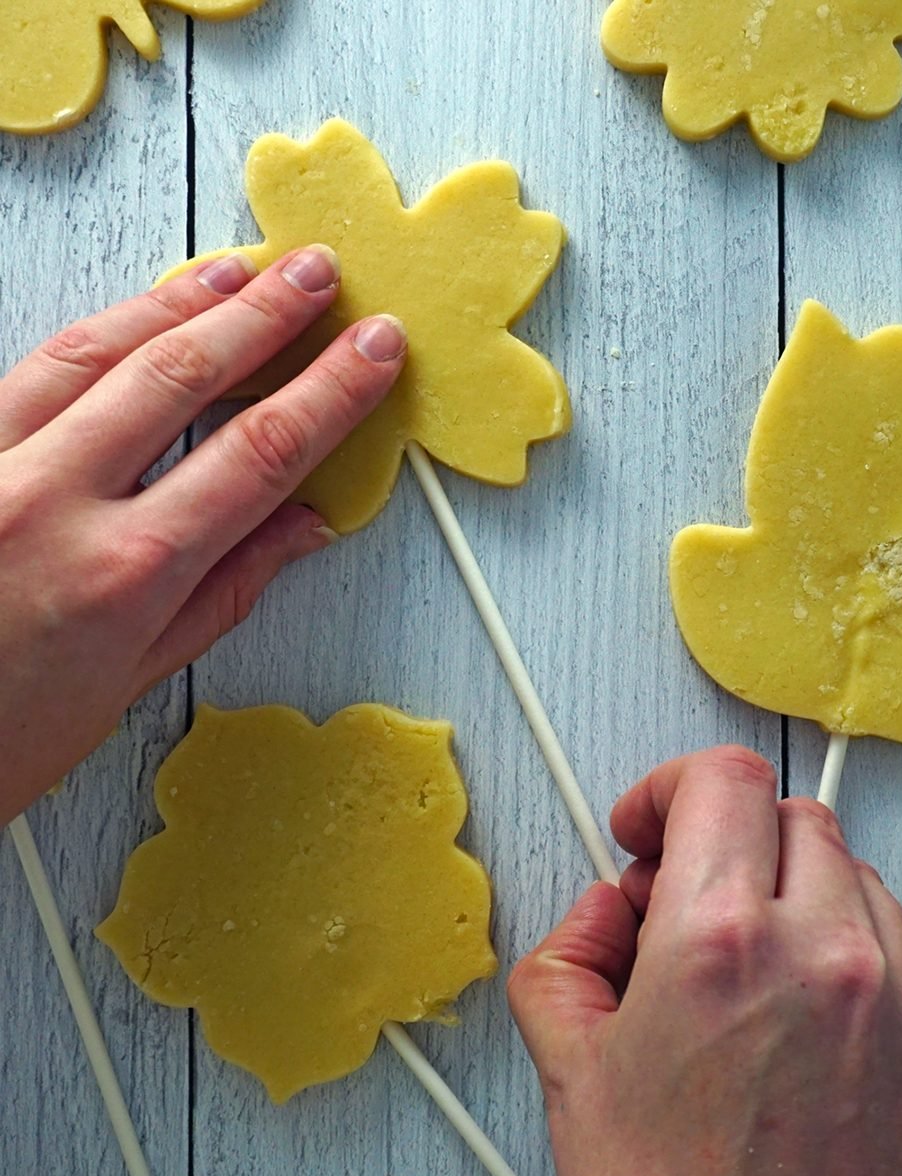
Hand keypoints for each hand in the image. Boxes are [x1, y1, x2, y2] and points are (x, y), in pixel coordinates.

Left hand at [0, 247, 406, 824]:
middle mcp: (53, 503)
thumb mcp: (132, 679)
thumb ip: (224, 590)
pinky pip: (33, 368)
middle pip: (183, 376)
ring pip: (97, 351)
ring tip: (238, 272)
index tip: (371, 351)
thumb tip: (302, 524)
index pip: (259, 452)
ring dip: (178, 300)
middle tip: (315, 274)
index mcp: (126, 572)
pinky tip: (138, 314)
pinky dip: (100, 331)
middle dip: (264, 315)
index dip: (329, 391)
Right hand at [508, 746, 901, 1175]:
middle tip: (684, 898)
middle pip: (783, 813)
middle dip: (723, 839)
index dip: (669, 786)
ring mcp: (893, 993)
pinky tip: (798, 1003)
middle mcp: (819, 952)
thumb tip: (603, 910)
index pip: (719, 780)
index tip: (649, 825)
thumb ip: (566, 954)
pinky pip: (890, 934)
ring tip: (742, 960)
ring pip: (843, 866)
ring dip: (785, 887)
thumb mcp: (572, 1074)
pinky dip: (840, 938)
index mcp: (717, 944)